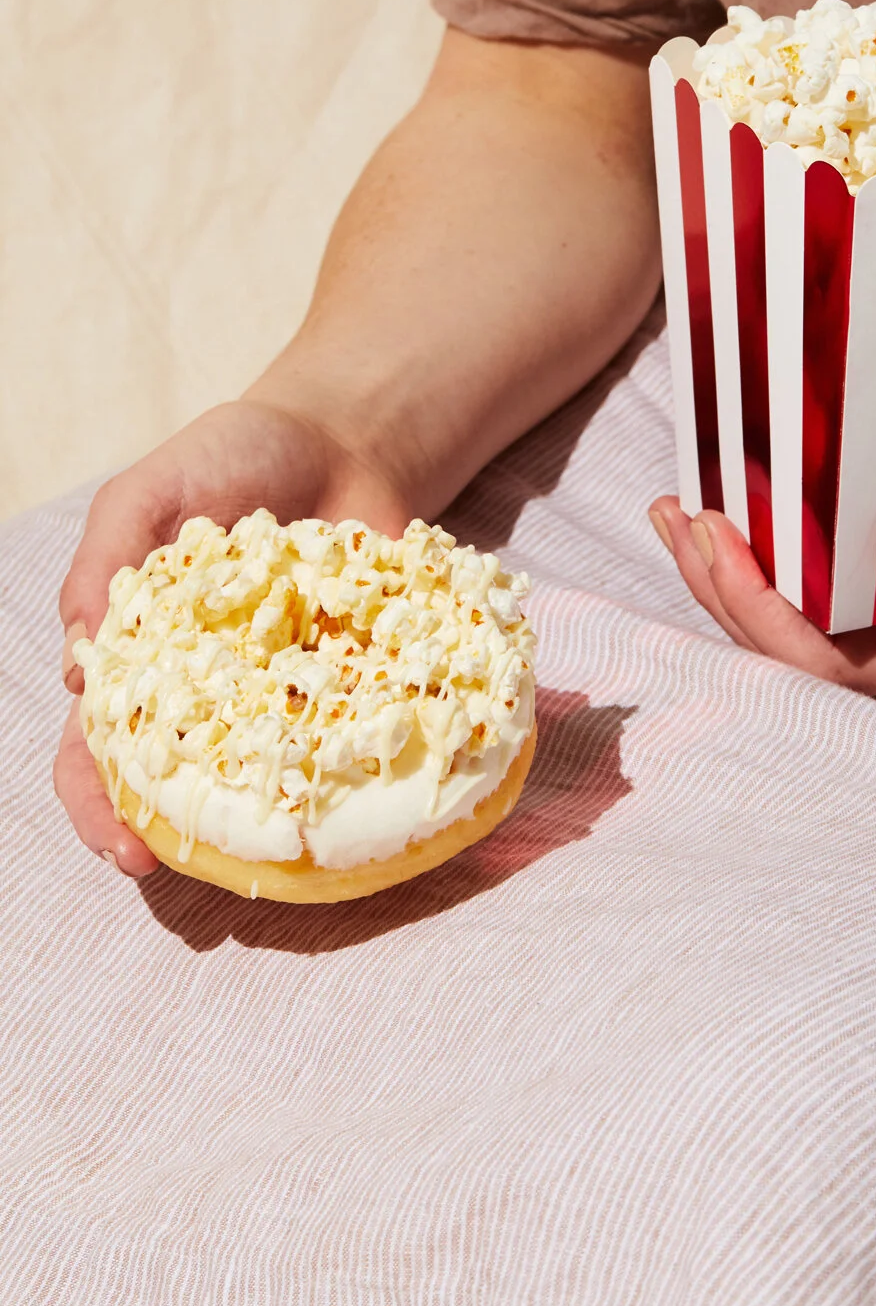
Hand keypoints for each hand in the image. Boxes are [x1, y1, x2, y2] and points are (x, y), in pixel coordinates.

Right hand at [55, 397, 413, 876]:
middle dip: (166, 838)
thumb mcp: (152, 488)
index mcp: (137, 655)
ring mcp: (281, 692)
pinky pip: (348, 734)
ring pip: (261, 778)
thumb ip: (108, 558)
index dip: (97, 805)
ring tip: (274, 849)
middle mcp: (204, 690)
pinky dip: (352, 763)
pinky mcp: (354, 680)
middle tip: (180, 868)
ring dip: (262, 818)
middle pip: (169, 788)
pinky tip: (362, 785)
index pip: (94, 749)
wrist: (343, 436)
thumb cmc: (232, 455)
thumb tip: (83, 667)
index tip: (124, 848)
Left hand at [648, 498, 875, 694]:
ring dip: (749, 574)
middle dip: (720, 587)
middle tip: (674, 508)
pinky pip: (855, 597)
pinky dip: (802, 560)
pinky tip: (785, 521)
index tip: (710, 530)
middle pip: (794, 648)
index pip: (815, 661)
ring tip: (697, 512)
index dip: (749, 605)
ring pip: (815, 624)